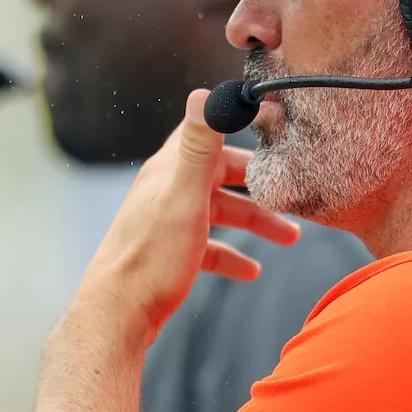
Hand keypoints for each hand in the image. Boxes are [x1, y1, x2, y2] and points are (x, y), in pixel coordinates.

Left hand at [72, 89, 300, 337]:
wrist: (117, 317)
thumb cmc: (151, 260)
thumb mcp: (184, 199)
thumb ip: (198, 148)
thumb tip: (205, 94)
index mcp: (168, 170)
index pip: (207, 135)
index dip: (238, 128)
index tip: (272, 130)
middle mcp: (165, 190)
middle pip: (221, 177)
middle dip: (259, 187)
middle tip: (295, 198)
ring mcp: (166, 222)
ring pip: (218, 212)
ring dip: (254, 222)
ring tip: (290, 238)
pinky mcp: (168, 252)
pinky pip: (207, 245)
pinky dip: (231, 253)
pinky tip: (250, 270)